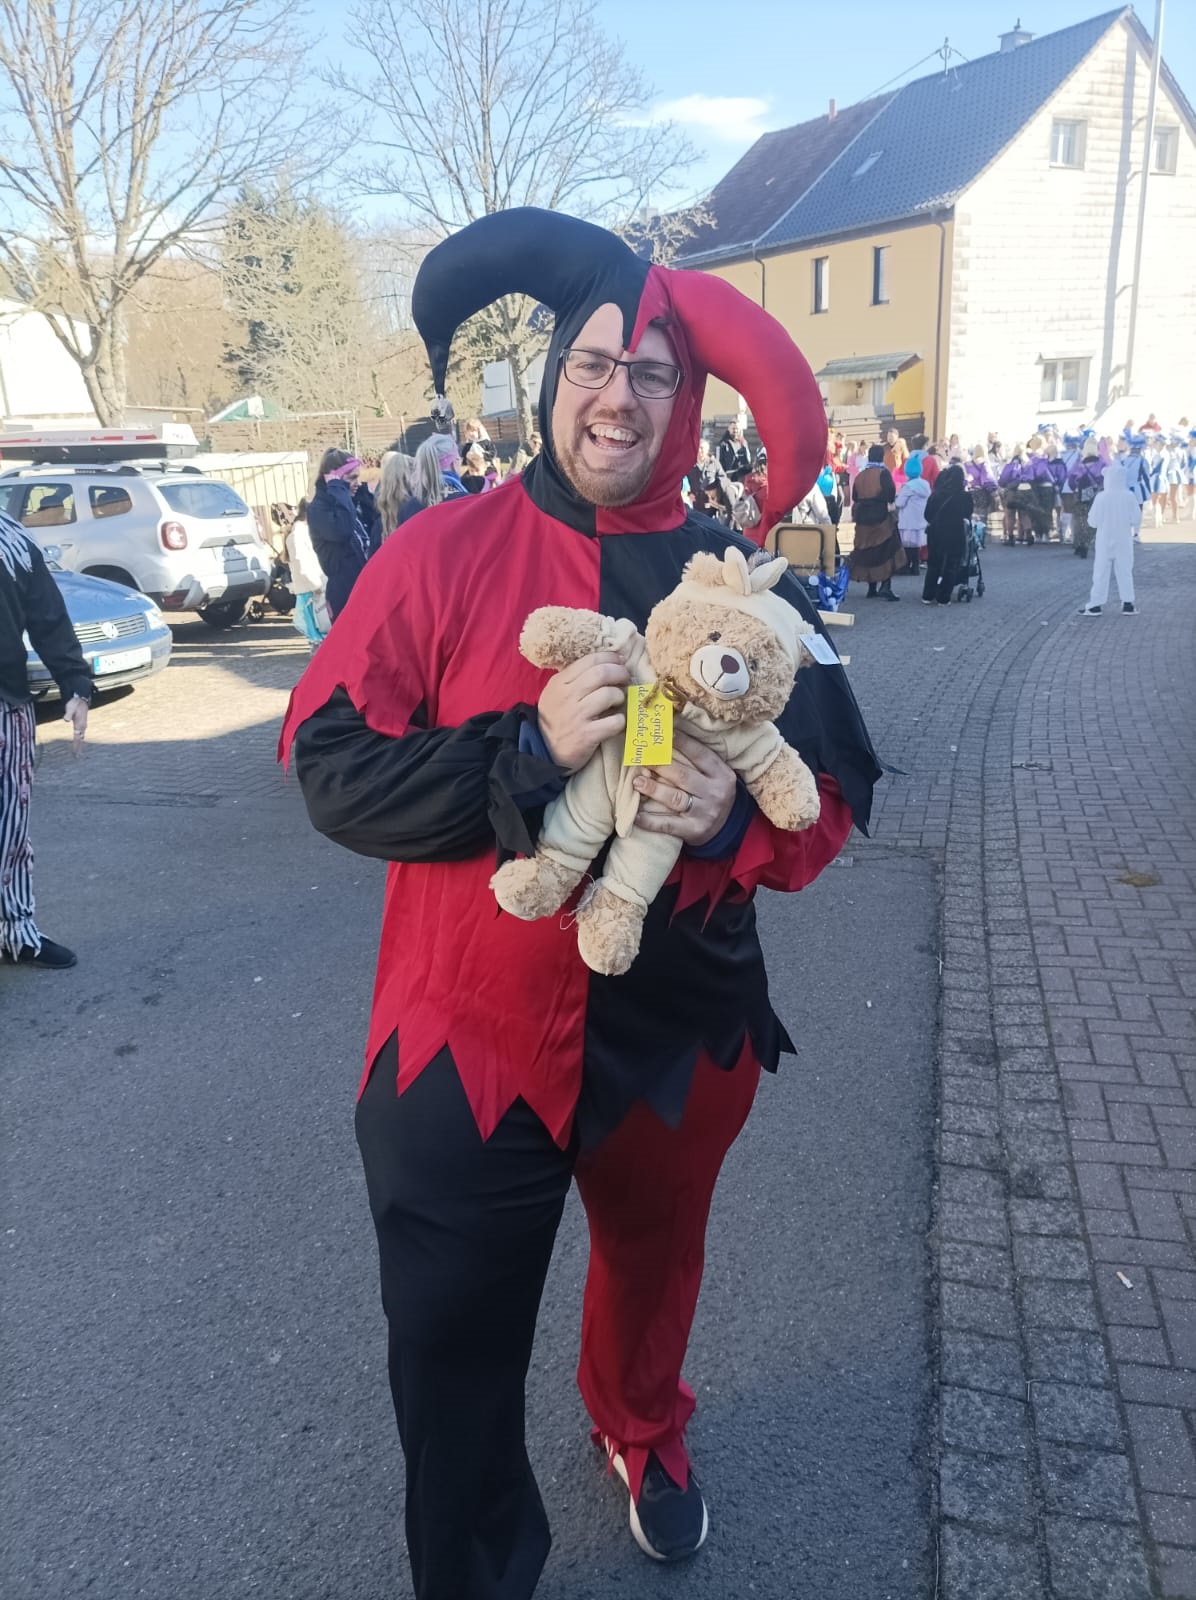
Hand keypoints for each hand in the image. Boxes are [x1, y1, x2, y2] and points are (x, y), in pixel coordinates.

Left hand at [62, 695, 87, 756]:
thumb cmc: (75, 704)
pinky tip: (78, 742)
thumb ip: (68, 714)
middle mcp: (82, 726)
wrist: (81, 699)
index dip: (76, 745)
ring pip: (81, 737)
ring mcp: (82, 726)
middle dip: (79, 748)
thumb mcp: (71, 708)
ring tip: (78, 752)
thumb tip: (66, 719)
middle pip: (80, 739)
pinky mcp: (81, 724)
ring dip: (79, 744)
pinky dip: (79, 740)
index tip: (75, 752)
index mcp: (80, 724)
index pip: (78, 737)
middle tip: (77, 756)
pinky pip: (80, 734)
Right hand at [537, 650, 629, 770]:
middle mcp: (568, 696)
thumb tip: (607, 664)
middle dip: (620, 673)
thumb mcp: (557, 693)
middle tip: (625, 678)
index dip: (611, 658)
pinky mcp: (587, 735)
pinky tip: (616, 722)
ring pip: (609, 694)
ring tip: (618, 701)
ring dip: (620, 696)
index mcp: (560, 682)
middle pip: (602, 673)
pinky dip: (620, 721)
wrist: (544, 752)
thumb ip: (575, 678)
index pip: (590, 660)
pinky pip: (614, 721)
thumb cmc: (556, 719)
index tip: (620, 662)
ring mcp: (577, 716)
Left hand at [632, 729, 735, 845]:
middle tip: (640, 758)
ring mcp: (704, 813)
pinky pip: (668, 824)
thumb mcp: (714, 775)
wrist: (729, 827)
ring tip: (637, 782)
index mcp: (721, 774)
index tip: (660, 735)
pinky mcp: (693, 830)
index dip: (680, 743)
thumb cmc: (713, 793)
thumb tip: (666, 737)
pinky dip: (650, 820)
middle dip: (659, 765)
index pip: (700, 754)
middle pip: (683, 776)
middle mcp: (714, 792)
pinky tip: (636, 815)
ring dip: (653, 789)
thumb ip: (696, 760)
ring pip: (674, 798)